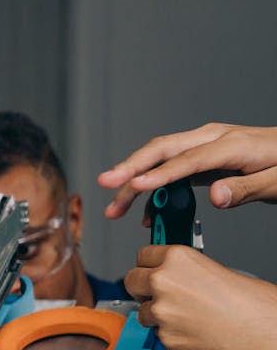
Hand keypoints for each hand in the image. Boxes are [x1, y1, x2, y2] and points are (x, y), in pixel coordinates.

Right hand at [98, 123, 276, 219]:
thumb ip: (245, 189)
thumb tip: (214, 197)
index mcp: (231, 144)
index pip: (186, 159)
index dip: (157, 175)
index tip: (133, 187)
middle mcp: (213, 139)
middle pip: (160, 150)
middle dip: (129, 168)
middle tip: (105, 184)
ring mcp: (205, 146)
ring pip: (160, 159)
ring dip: (134, 182)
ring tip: (116, 209)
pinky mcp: (203, 157)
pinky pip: (170, 169)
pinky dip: (154, 188)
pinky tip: (148, 211)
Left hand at [126, 245, 276, 349]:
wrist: (266, 334)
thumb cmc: (255, 305)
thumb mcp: (217, 270)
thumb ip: (187, 272)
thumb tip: (175, 277)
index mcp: (178, 259)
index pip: (143, 255)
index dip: (149, 264)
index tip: (151, 269)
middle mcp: (163, 282)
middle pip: (131, 280)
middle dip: (142, 287)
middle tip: (156, 293)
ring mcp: (162, 311)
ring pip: (142, 310)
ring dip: (156, 313)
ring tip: (185, 316)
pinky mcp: (165, 337)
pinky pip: (158, 333)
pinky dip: (170, 333)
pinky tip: (192, 331)